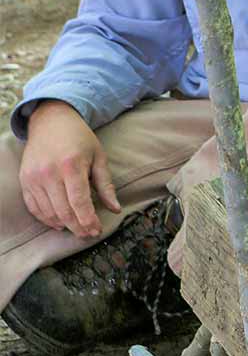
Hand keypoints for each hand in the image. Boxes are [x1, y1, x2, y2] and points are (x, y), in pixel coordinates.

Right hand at [20, 101, 119, 238]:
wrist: (51, 120)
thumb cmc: (79, 138)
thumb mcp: (98, 156)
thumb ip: (106, 184)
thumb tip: (116, 209)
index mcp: (71, 165)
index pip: (80, 202)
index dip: (89, 221)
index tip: (97, 230)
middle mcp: (49, 172)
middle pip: (64, 211)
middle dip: (78, 227)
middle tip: (89, 234)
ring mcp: (34, 177)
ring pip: (49, 213)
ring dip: (64, 225)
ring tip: (77, 228)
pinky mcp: (25, 180)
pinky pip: (34, 207)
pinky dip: (46, 219)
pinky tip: (59, 222)